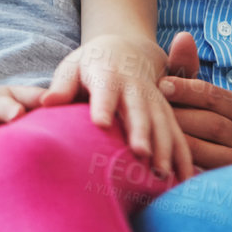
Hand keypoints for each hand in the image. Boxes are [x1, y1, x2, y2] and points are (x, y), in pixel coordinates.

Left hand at [44, 35, 192, 180]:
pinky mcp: (167, 115)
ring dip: (164, 149)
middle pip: (138, 111)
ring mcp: (154, 102)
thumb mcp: (73, 67)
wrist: (125, 51)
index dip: (103, 106)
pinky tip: (184, 180)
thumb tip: (46, 102)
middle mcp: (135, 89)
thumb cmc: (90, 65)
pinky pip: (178, 136)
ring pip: (163, 125)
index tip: (100, 124)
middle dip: (141, 131)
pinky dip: (184, 157)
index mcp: (108, 76)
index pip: (105, 91)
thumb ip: (62, 85)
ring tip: (161, 175)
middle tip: (140, 154)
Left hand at [157, 31, 231, 169]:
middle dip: (179, 117)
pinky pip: (206, 174)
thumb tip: (183, 36)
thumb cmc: (184, 112)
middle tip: (151, 114)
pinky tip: (163, 159)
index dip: (185, 89)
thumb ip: (185, 65)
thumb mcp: (185, 90)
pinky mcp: (228, 181)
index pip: (212, 94)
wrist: (186, 153)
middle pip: (211, 123)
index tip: (160, 85)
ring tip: (153, 135)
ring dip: (180, 143)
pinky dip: (185, 166)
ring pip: (209, 150)